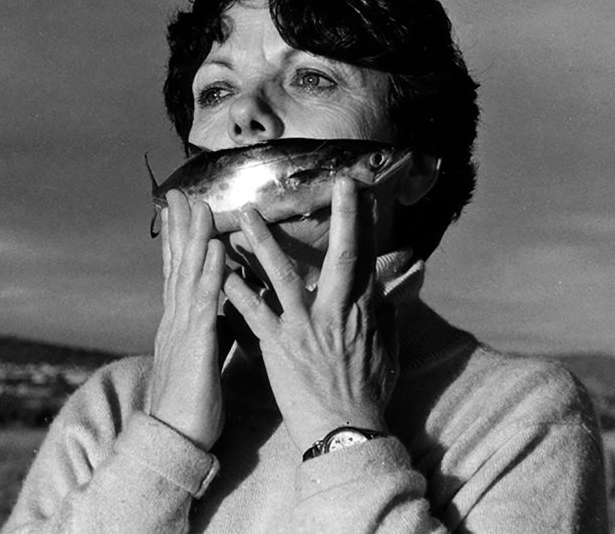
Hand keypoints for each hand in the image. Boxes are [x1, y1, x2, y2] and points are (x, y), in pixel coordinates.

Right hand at [147, 190, 226, 450]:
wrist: (174, 439)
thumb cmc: (191, 405)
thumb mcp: (202, 358)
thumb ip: (211, 330)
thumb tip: (223, 311)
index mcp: (179, 324)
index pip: (178, 273)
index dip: (178, 241)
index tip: (180, 211)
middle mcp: (176, 320)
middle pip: (178, 265)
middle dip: (180, 228)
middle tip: (179, 193)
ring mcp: (182, 330)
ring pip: (188, 275)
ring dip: (193, 238)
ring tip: (198, 206)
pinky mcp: (196, 344)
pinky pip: (205, 302)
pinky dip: (210, 272)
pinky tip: (215, 249)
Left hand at [223, 177, 398, 450]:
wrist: (345, 432)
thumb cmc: (368, 394)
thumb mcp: (387, 350)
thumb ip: (387, 314)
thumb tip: (395, 288)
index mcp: (364, 312)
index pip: (368, 259)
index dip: (367, 223)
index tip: (362, 193)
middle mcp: (337, 313)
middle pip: (342, 257)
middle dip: (341, 217)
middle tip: (337, 183)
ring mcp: (306, 328)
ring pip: (284, 276)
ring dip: (262, 242)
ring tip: (244, 214)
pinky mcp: (279, 346)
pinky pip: (253, 313)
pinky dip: (235, 291)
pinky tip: (218, 271)